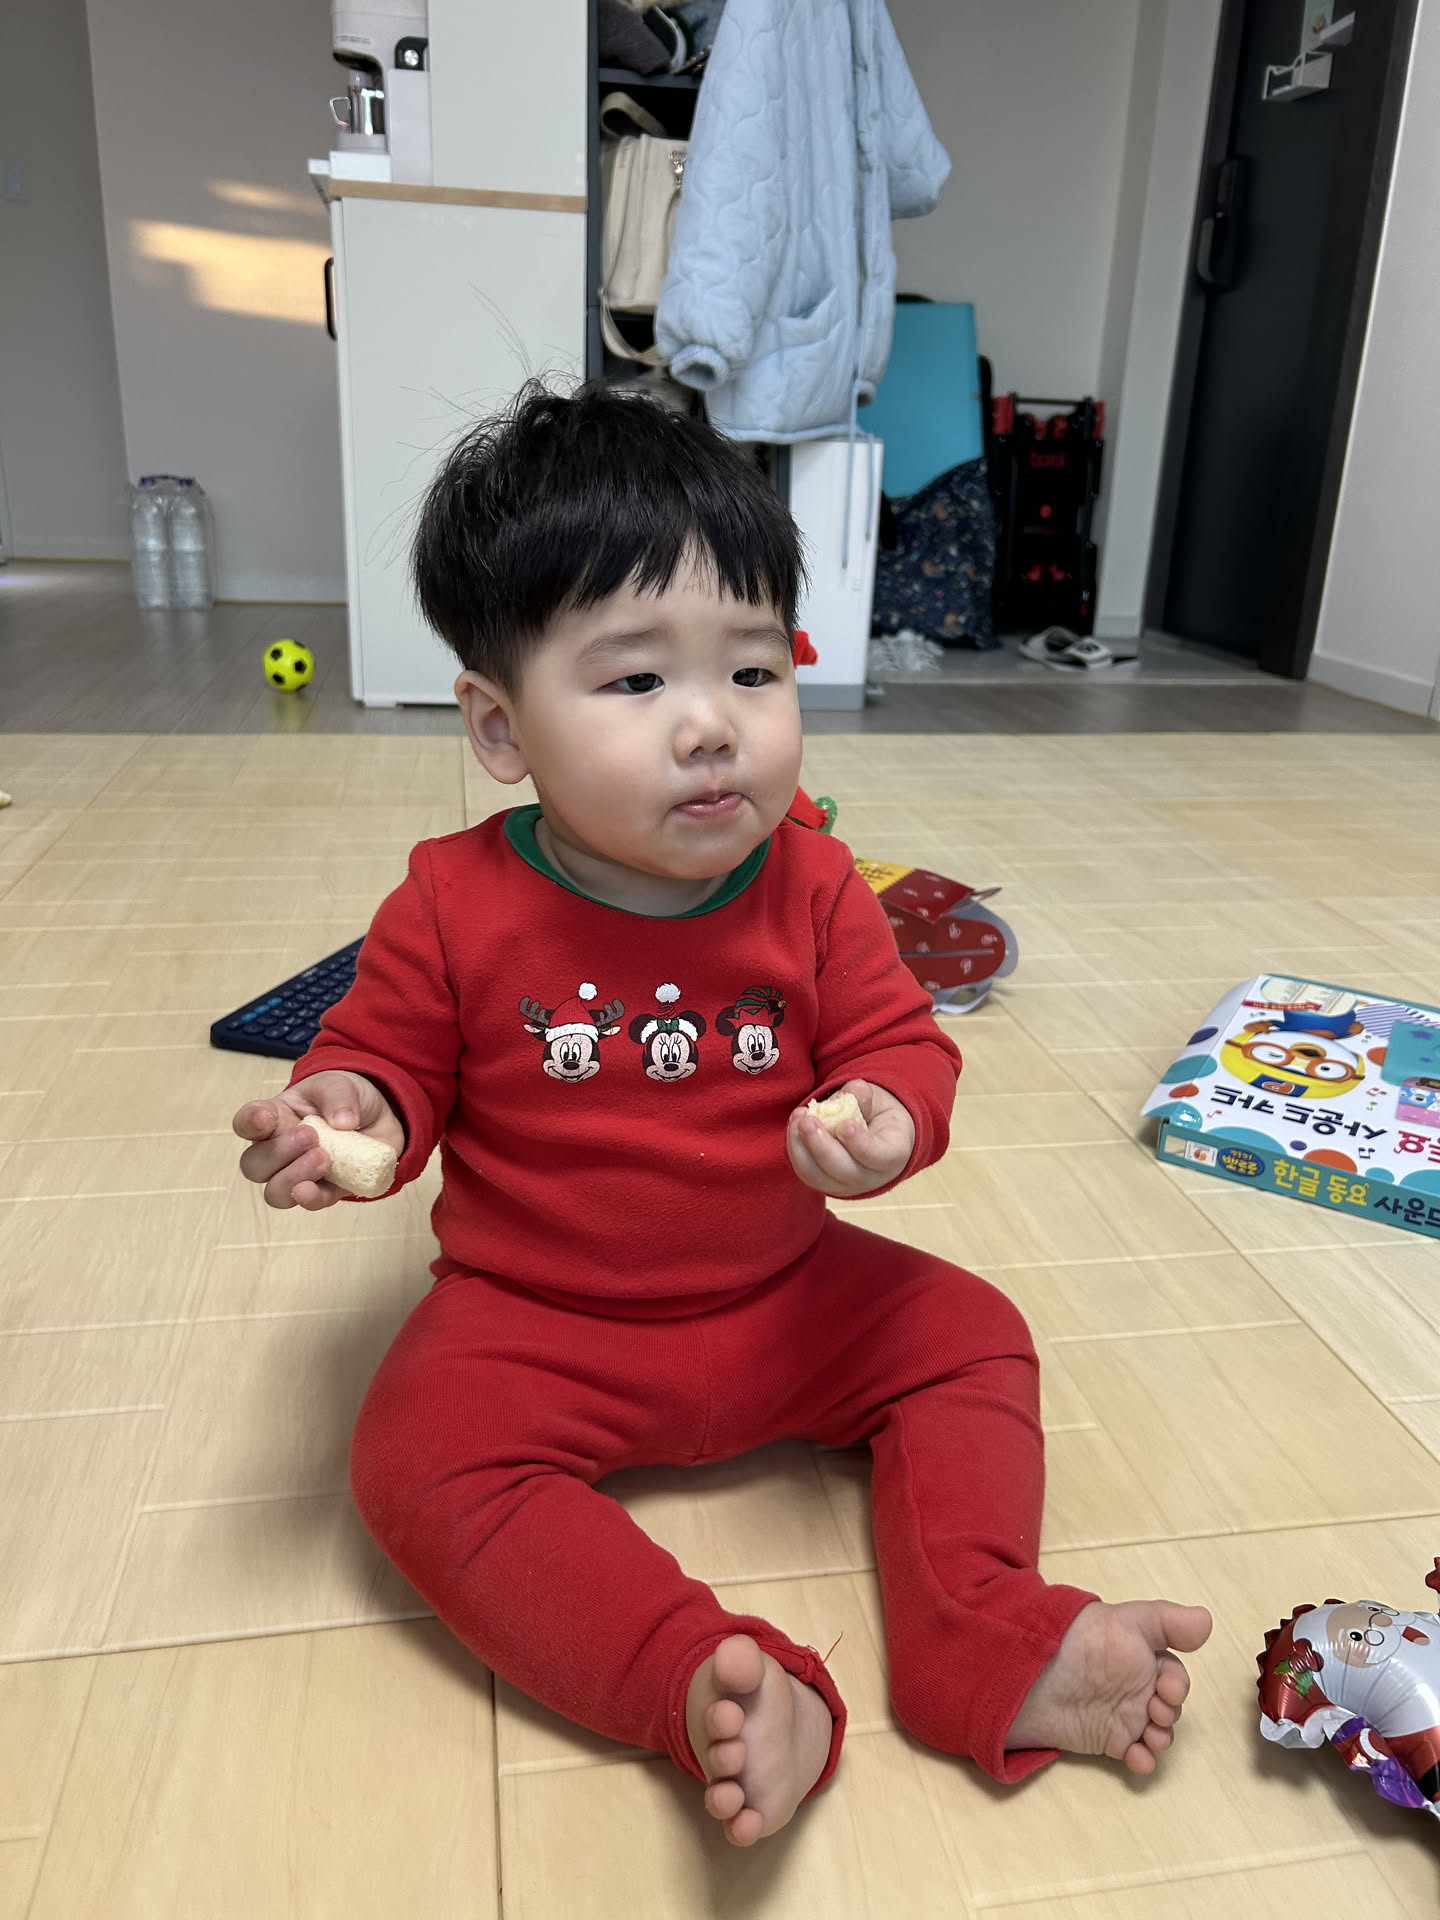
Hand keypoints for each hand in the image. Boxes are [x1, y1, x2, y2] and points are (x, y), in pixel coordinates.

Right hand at [232, 1071, 403, 1210]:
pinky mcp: (326, 1189)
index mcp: (275, 1117)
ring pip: (275, 1192)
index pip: (246, 1122)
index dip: (249, 1123)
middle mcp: (279, 1149)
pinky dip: (314, 1198)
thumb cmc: (346, 1098)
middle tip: (310, 1136)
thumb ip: (337, 1096)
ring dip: (293, 1179)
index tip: (264, 1119)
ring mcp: (299, 1173)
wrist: (378, 1117)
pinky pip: (311, 1202)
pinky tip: (321, 1190)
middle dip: (277, 1154)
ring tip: (323, 1159)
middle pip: (254, 1165)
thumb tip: (343, 1123)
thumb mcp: (341, 1084)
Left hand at [786, 1078, 915, 1198]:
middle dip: (822, 1147)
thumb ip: (866, 1096)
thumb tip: (854, 1090)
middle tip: (808, 1121)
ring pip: (819, 1176)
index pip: (878, 1157)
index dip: (860, 1144)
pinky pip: (806, 1172)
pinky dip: (796, 1149)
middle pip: (844, 1171)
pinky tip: (795, 1124)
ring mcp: (845, 1185)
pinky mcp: (824, 1182)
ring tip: (798, 1119)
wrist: (874, 1137)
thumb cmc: (878, 1116)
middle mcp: (870, 1177)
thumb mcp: (879, 1101)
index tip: (844, 1125)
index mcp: (893, 1154)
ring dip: (803, 1148)